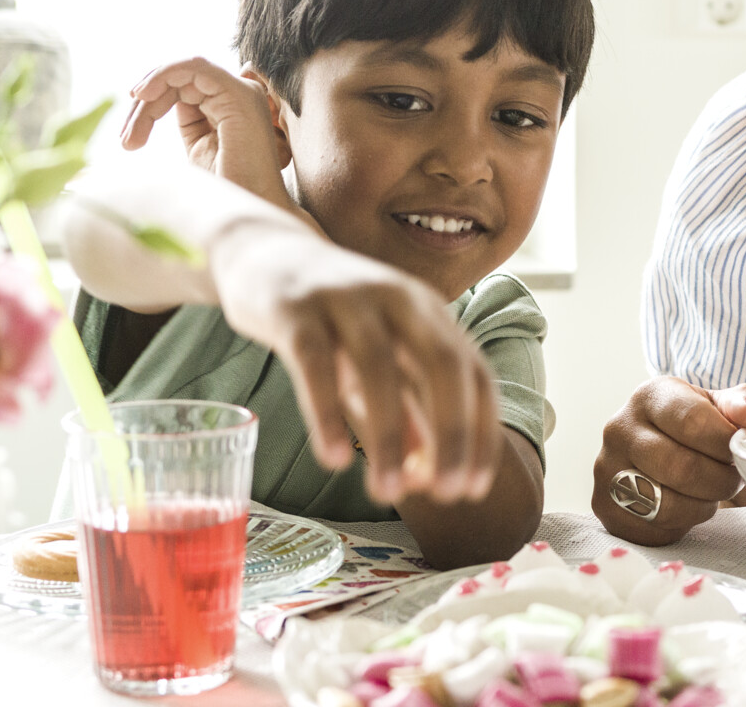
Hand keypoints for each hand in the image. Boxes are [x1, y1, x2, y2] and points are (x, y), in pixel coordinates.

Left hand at [119, 58, 288, 201]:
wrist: (247, 215)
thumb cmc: (226, 191)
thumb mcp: (199, 149)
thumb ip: (188, 120)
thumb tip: (152, 103)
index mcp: (231, 106)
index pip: (183, 88)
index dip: (150, 106)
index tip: (128, 138)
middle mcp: (240, 95)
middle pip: (179, 80)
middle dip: (144, 105)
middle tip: (126, 141)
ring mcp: (242, 92)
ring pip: (182, 72)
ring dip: (149, 95)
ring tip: (131, 134)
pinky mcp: (238, 95)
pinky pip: (194, 67)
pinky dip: (163, 76)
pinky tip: (143, 96)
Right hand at [207, 222, 500, 505]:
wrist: (263, 253)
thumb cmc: (332, 316)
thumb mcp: (379, 358)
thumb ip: (404, 409)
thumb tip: (425, 475)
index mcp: (429, 310)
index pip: (476, 372)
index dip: (481, 432)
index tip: (474, 488)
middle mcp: (398, 297)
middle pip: (443, 363)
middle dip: (453, 432)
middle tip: (448, 493)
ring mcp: (346, 299)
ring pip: (379, 367)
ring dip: (390, 435)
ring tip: (385, 492)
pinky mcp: (295, 308)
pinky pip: (315, 363)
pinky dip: (328, 413)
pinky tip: (334, 459)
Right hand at [592, 377, 745, 544]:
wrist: (655, 449)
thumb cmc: (694, 427)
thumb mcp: (719, 407)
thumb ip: (743, 405)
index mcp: (650, 396)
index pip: (692, 421)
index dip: (725, 443)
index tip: (739, 451)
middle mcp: (619, 428)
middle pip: (681, 467)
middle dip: (720, 480)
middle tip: (733, 478)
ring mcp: (606, 469)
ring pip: (667, 503)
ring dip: (703, 504)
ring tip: (710, 491)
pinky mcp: (604, 506)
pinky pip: (654, 526)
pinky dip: (681, 523)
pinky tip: (686, 505)